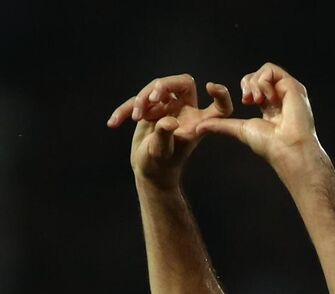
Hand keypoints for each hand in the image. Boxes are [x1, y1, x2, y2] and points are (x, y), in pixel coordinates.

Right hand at [106, 74, 235, 189]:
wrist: (148, 170)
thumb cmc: (160, 165)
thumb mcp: (162, 152)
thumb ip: (165, 135)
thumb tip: (169, 121)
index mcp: (197, 122)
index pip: (218, 107)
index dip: (220, 95)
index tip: (210, 87)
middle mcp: (185, 111)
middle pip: (182, 83)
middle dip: (165, 85)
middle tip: (151, 97)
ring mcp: (168, 107)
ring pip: (156, 88)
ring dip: (142, 99)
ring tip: (135, 118)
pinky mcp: (151, 109)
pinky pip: (137, 101)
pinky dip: (125, 110)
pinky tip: (114, 123)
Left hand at [194, 63, 324, 174]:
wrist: (286, 148)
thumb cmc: (269, 144)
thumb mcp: (240, 130)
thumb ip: (221, 126)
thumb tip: (198, 128)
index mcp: (270, 106)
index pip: (255, 85)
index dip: (246, 87)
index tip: (244, 102)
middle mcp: (280, 96)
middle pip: (259, 74)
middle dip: (248, 83)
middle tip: (248, 100)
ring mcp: (287, 90)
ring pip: (266, 70)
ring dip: (255, 83)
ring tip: (258, 101)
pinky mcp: (293, 86)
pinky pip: (272, 70)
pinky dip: (264, 82)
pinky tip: (268, 98)